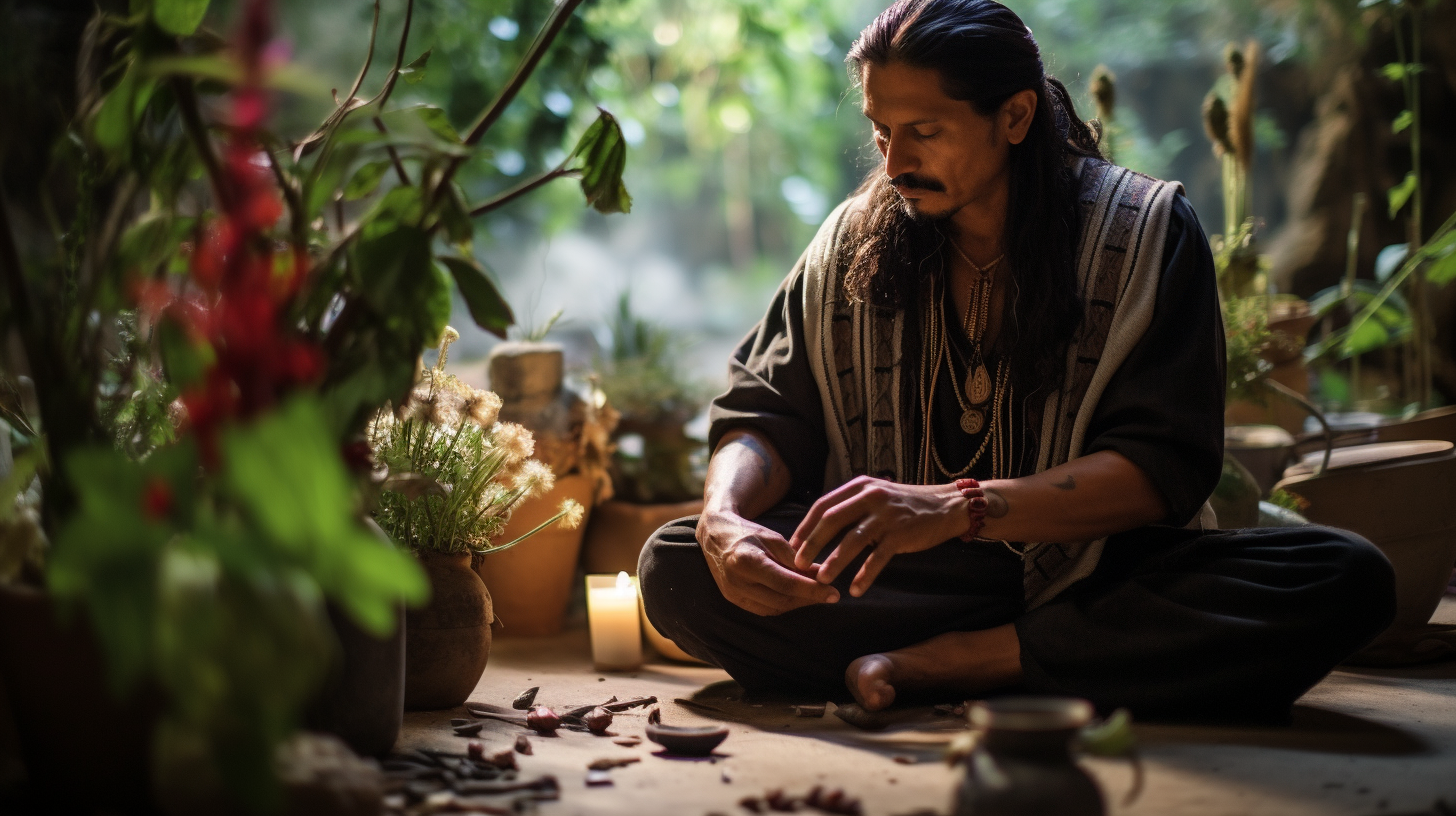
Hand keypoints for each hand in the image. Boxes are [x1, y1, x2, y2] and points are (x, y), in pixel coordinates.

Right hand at [697, 507, 840, 615]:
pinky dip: (783, 605)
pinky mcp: (733, 601)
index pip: (786, 583)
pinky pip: (764, 610)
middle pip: (781, 600)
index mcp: (746, 561)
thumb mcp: (773, 539)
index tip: (834, 593)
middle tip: (829, 595)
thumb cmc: (747, 533)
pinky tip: (796, 597)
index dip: (812, 591)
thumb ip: (797, 559)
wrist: (715, 536)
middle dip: (809, 599)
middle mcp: (737, 582)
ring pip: (774, 609)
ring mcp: (733, 594)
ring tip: (815, 595)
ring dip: (798, 604)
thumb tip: (823, 576)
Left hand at [789, 476, 967, 596]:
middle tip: (798, 563)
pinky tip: (856, 590)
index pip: (823, 505)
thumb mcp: (876, 494)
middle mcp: (871, 496)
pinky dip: (865, 575)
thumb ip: (851, 505)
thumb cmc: (906, 505)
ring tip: (822, 579)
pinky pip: (878, 558)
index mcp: (860, 486)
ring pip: (852, 540)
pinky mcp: (902, 533)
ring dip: (834, 562)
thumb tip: (820, 527)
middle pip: (831, 520)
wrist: (946, 506)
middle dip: (812, 544)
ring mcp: (887, 515)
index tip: (792, 545)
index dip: (805, 526)